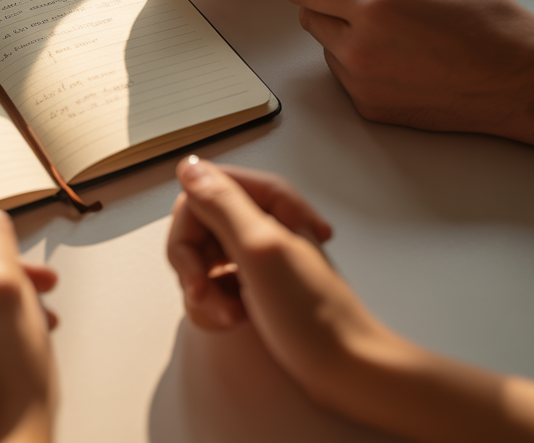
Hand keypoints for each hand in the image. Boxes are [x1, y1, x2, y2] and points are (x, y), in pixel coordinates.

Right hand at [168, 156, 392, 411]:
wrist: (344, 368)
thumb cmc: (313, 313)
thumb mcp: (261, 250)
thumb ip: (222, 204)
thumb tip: (188, 166)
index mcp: (267, 202)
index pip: (200, 193)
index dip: (190, 228)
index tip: (197, 262)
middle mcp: (259, 223)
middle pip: (195, 229)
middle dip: (194, 267)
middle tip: (206, 293)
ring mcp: (253, 257)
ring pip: (199, 262)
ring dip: (204, 293)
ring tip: (231, 315)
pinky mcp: (250, 287)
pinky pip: (210, 288)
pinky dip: (214, 307)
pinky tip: (236, 320)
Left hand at [282, 0, 533, 137]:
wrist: (517, 76)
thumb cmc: (479, 14)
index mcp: (371, 6)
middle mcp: (357, 50)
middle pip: (306, 15)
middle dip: (332, 2)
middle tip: (384, 0)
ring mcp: (361, 84)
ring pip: (325, 45)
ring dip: (346, 33)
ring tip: (400, 31)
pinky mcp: (369, 108)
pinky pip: (343, 75)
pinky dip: (361, 63)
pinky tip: (404, 58)